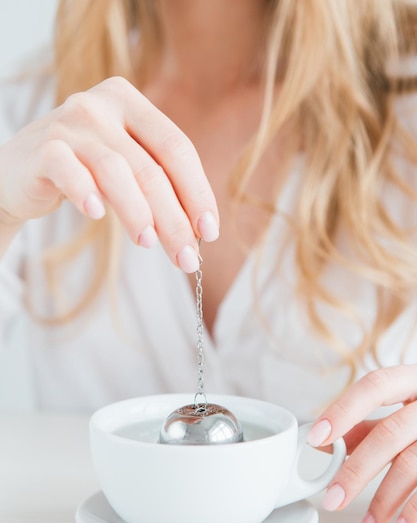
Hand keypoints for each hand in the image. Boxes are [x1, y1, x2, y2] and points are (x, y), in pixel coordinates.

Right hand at [0, 77, 218, 270]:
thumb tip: (197, 232)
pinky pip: (69, 171)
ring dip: (138, 212)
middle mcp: (102, 106)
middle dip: (174, 218)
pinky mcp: (43, 147)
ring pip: (116, 170)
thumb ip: (157, 186)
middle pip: (151, 167)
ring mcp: (70, 123)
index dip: (198, 192)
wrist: (19, 171)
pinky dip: (85, 192)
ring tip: (149, 243)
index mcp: (131, 104)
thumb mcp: (125, 168)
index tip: (210, 232)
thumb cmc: (83, 171)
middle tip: (186, 258)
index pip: (177, 148)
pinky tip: (97, 215)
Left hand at [307, 365, 416, 522]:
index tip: (317, 438)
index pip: (375, 386)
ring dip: (385, 500)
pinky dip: (416, 510)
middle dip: (358, 469)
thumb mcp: (403, 406)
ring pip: (414, 463)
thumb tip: (324, 443)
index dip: (344, 411)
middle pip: (391, 433)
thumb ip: (365, 423)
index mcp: (413, 380)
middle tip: (333, 498)